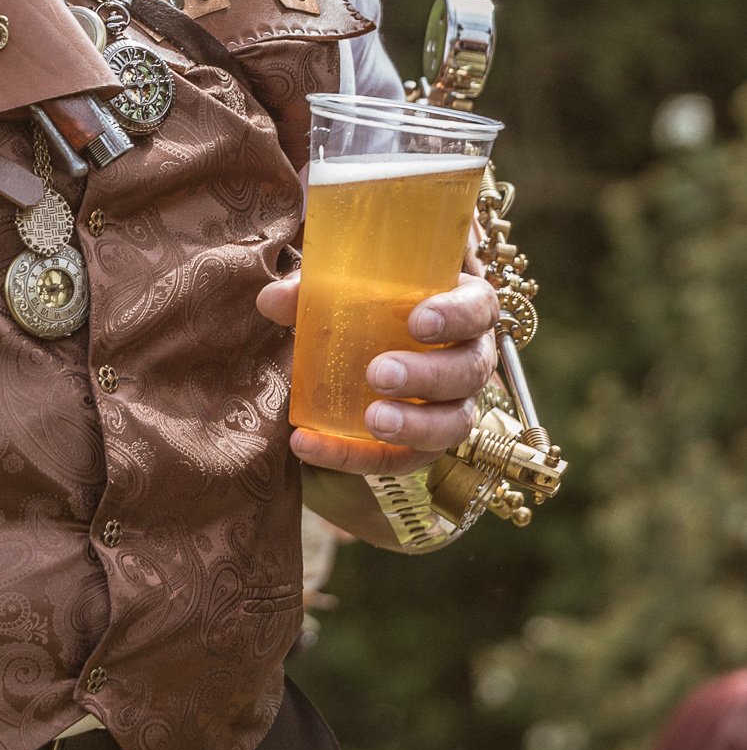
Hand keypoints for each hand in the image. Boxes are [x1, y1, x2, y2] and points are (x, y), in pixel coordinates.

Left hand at [257, 270, 498, 477]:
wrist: (376, 348)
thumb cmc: (376, 306)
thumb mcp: (351, 290)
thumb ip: (315, 290)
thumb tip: (270, 301)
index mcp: (463, 310)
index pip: (479, 308)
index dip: (457, 315)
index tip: (418, 322)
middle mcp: (469, 359)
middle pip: (468, 372)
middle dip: (427, 375)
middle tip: (380, 373)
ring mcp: (454, 406)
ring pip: (453, 424)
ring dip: (413, 426)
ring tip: (372, 421)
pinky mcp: (425, 445)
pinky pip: (401, 460)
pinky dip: (357, 458)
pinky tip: (311, 448)